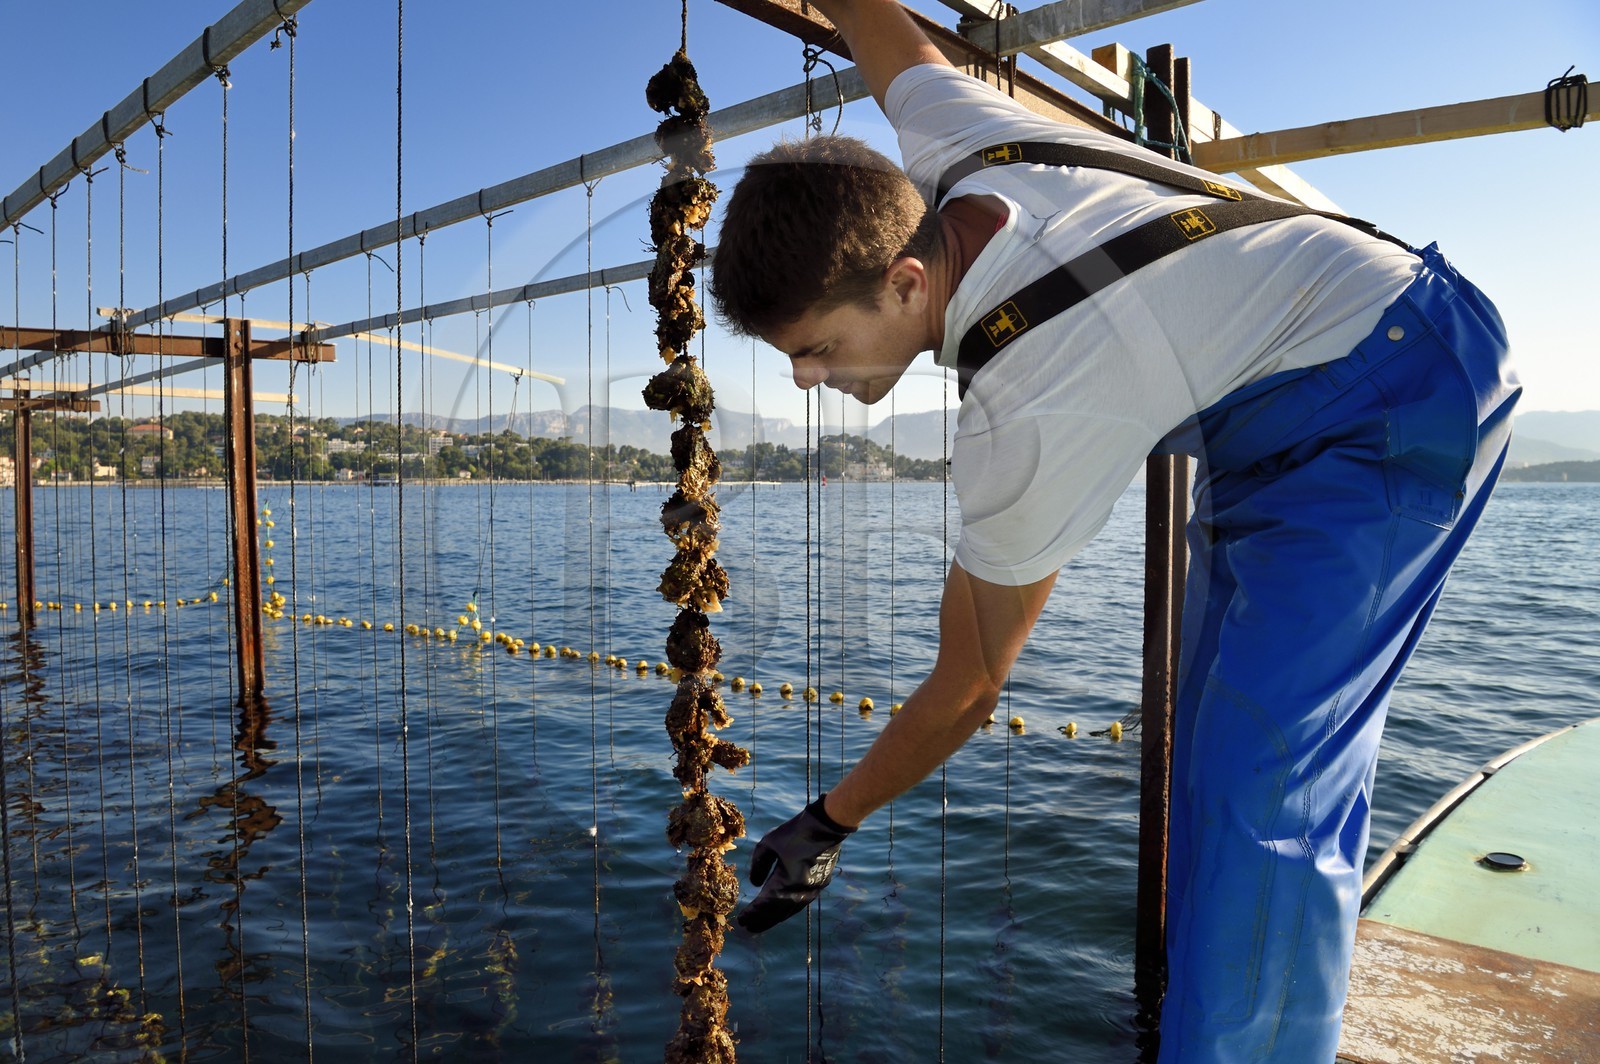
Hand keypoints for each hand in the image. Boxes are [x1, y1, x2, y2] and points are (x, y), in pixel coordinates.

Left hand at [737, 794, 854, 933]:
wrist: (827, 826)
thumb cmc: (795, 832)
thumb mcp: (769, 843)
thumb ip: (758, 865)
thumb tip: (754, 884)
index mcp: (787, 882)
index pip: (765, 904)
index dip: (752, 913)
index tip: (740, 920)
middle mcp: (801, 891)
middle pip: (777, 913)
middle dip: (761, 921)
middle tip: (747, 928)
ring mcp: (812, 890)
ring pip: (790, 911)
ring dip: (774, 918)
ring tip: (760, 924)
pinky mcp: (819, 886)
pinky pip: (800, 904)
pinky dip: (787, 910)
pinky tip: (779, 911)